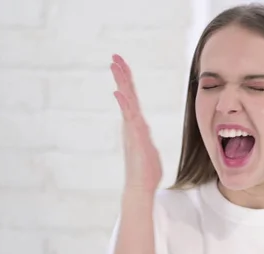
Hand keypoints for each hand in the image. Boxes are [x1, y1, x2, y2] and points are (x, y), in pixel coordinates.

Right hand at [111, 54, 162, 193]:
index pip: (132, 99)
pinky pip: (129, 117)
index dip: (128, 82)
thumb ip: (144, 136)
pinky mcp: (134, 138)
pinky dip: (124, 104)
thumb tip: (141, 129)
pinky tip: (120, 93)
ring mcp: (132, 130)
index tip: (122, 66)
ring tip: (116, 67)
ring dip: (122, 83)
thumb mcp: (148, 147)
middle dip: (122, 75)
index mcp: (136, 125)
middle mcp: (131, 125)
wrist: (140, 187)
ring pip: (127, 102)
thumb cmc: (146, 170)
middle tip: (115, 57)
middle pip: (127, 95)